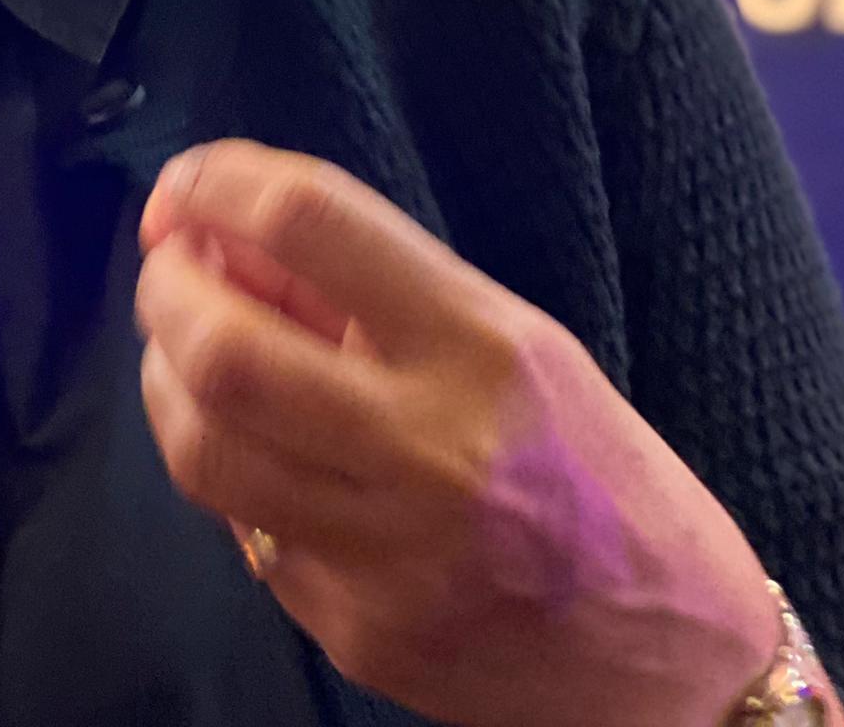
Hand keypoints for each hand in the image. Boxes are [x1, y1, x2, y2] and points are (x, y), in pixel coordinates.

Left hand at [136, 141, 780, 726]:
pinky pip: (245, 536)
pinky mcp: (361, 635)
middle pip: (223, 347)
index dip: (217, 183)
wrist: (680, 660)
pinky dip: (233, 479)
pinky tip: (264, 458)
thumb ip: (367, 285)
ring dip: (166, 381)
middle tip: (169, 271)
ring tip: (187, 356)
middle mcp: (434, 450)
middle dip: (163, 289)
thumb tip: (219, 233)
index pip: (312, 221)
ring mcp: (390, 556)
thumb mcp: (509, 335)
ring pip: (202, 450)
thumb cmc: (591, 467)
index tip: (186, 185)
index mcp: (483, 346)